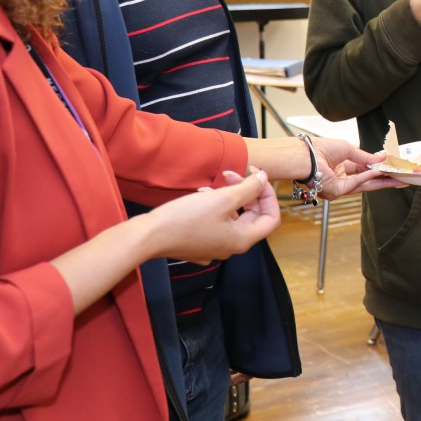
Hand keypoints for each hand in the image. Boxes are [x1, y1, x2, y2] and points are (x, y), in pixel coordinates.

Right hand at [149, 168, 280, 263]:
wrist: (149, 236)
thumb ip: (248, 189)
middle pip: (253, 216)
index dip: (268, 195)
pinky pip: (217, 221)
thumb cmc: (186, 218)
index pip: (271, 218)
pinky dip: (215, 206)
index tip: (257, 176)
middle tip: (232, 173)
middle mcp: (232, 247)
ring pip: (234, 217)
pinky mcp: (200, 243)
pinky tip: (201, 195)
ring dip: (229, 196)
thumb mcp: (222, 198)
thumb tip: (263, 180)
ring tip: (213, 184)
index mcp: (242, 239)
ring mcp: (215, 246)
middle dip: (246, 191)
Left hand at [311, 136, 405, 199]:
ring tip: (398, 177)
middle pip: (367, 180)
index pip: (363, 169)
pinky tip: (381, 172)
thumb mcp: (348, 149)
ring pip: (365, 184)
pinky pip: (358, 183)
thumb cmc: (320, 148)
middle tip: (401, 177)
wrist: (305, 156)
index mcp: (340, 167)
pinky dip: (369, 177)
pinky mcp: (338, 192)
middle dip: (384, 178)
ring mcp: (340, 187)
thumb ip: (366, 156)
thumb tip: (383, 157)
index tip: (391, 166)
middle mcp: (341, 179)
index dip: (377, 168)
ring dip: (382, 180)